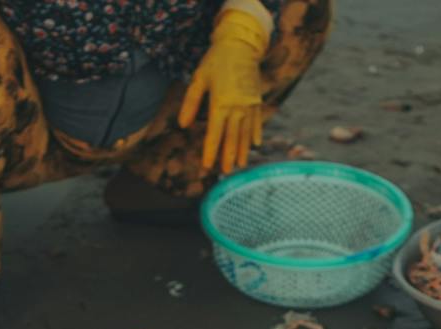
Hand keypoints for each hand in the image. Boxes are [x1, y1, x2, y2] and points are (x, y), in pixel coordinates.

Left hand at [178, 10, 267, 175]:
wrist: (241, 44)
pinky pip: (257, 122)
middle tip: (225, 172)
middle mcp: (237, 107)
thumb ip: (190, 103)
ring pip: (246, 134)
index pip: (214, 134)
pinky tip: (254, 146)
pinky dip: (256, 134)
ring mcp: (250, 105)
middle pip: (232, 138)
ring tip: (239, 165)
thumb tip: (182, 125)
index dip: (210, 151)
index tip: (207, 166)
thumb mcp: (199, 79)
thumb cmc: (216, 61)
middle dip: (228, 156)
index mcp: (221, 103)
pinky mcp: (257, 101)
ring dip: (242, 150)